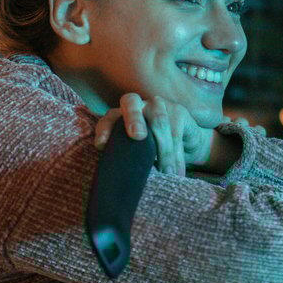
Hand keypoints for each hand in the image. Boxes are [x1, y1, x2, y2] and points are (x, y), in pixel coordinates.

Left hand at [93, 92, 212, 175]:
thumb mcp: (134, 154)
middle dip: (133, 119)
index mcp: (119, 115)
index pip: (108, 119)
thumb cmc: (150, 150)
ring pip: (159, 123)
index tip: (101, 145)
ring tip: (166, 172)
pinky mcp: (178, 111)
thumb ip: (124, 157)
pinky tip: (177, 172)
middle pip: (131, 104)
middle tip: (136, 135)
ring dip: (163, 150)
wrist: (182, 139)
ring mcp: (157, 105)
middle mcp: (136, 104)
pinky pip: (177, 134)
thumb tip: (117, 178)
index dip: (104, 130)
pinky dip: (177, 156)